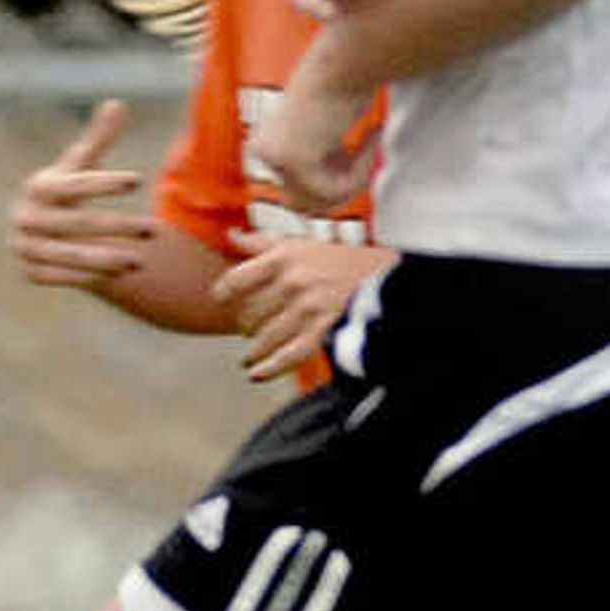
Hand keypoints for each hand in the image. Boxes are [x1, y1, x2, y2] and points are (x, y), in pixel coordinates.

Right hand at [7, 98, 153, 288]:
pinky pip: (60, 275)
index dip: (106, 182)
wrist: (31, 233)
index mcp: (38, 187)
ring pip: (69, 253)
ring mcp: (24, 245)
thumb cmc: (64, 194)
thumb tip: (118, 104)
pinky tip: (119, 276)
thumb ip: (98, 140)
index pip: (76, 184)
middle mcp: (26, 216)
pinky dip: (88, 275)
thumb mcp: (79, 167)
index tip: (138, 179)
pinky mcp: (27, 272)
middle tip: (154, 230)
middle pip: (77, 222)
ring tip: (140, 260)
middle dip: (118, 226)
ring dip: (106, 257)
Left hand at [218, 236, 392, 383]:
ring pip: (266, 336)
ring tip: (249, 357)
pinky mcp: (325, 329)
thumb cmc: (343, 258)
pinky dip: (270, 367)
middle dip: (246, 324)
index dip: (223, 295)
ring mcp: (308, 307)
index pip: (236, 280)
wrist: (389, 275)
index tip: (220, 302)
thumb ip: (262, 242)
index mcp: (282, 257)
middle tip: (247, 330)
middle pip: (249, 312)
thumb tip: (231, 236)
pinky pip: (289, 354)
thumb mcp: (301, 242)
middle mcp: (292, 281)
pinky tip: (256, 374)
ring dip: (254, 350)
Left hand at [253, 51, 378, 219]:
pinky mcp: (293, 158)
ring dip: (355, 179)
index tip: (359, 146)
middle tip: (367, 149)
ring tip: (369, 142)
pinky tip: (368, 138)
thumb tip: (311, 212)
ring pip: (321, 202)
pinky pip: (332, 191)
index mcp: (265, 145)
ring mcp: (274, 156)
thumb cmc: (346, 85)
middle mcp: (262, 151)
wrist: (349, 57)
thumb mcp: (325, 134)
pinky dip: (359, 172)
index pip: (299, 194)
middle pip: (307, 204)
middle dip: (344, 185)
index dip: (337, 179)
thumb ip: (318, 165)